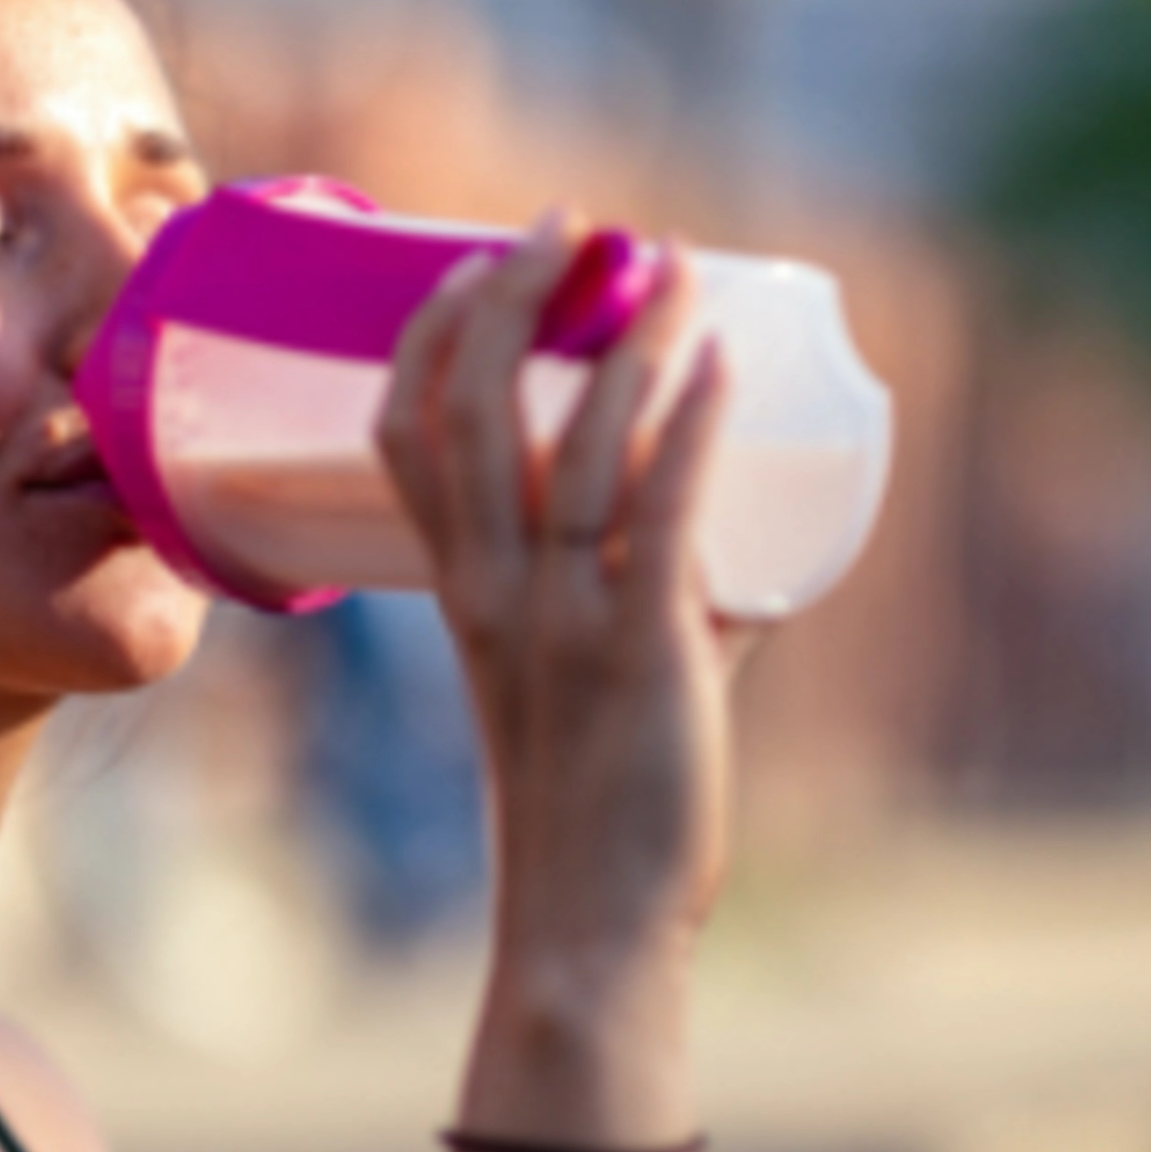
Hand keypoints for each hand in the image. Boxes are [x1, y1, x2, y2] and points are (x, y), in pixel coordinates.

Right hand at [377, 214, 744, 990]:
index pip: (403, 434)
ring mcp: (560, 619)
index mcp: (458, 592)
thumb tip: (747, 561)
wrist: (587, 926)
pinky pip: (658, 513)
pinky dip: (687, 427)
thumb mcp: (591, 684)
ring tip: (672, 267)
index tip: (479, 260)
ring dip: (624, 338)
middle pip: (469, 406)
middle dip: (512, 295)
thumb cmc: (592, 812)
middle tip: (574, 224)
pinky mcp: (640, 651)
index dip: (430, 332)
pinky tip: (719, 367)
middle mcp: (491, 591)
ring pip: (573, 443)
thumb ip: (664, 613)